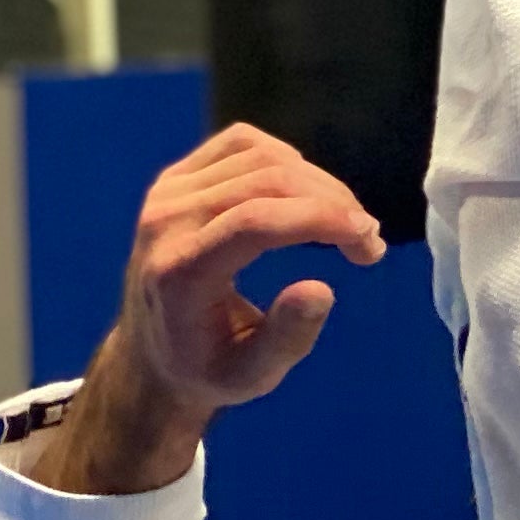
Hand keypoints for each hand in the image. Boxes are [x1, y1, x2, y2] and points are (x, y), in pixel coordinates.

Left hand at [39, 126, 384, 494]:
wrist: (151, 353)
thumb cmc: (210, 369)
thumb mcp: (251, 376)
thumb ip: (286, 338)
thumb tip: (321, 289)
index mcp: (179, 272)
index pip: (255, 221)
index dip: (320, 219)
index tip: (369, 240)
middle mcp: (165, 220)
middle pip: (264, 181)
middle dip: (332, 202)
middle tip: (369, 241)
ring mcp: (166, 191)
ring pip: (259, 156)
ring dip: (318, 183)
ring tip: (345, 223)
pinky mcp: (175, 176)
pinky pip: (242, 144)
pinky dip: (287, 160)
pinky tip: (305, 196)